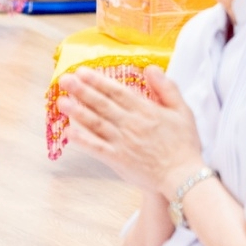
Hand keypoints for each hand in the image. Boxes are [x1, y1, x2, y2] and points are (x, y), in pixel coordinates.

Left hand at [57, 66, 204, 196]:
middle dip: (81, 91)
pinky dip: (83, 140)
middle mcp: (131, 124)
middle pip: (102, 104)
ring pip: (96, 123)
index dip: (98, 81)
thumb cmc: (184, 144)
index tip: (82, 71)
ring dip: (77, 112)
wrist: (184, 177)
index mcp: (146, 110)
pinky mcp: (119, 160)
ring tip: (61, 101)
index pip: (117, 91)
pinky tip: (69, 132)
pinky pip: (97, 148)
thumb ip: (167, 88)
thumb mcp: (183, 111)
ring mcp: (123, 142)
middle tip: (64, 79)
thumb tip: (150, 68)